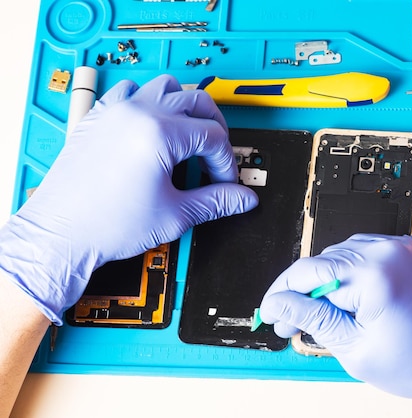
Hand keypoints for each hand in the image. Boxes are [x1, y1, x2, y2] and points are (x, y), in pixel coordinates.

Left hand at [0, 74, 257, 324]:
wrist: (61, 234)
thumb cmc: (107, 225)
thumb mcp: (175, 214)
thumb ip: (216, 201)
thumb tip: (243, 199)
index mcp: (159, 134)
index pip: (213, 136)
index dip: (226, 162)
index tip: (224, 182)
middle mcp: (138, 113)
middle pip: (196, 101)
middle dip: (215, 128)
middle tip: (216, 155)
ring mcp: (116, 111)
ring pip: (165, 86)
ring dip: (184, 106)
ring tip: (188, 135)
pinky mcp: (99, 117)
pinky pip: (130, 91)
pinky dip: (149, 102)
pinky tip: (152, 127)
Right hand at [260, 234, 411, 416]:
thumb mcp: (355, 348)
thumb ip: (312, 319)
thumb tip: (280, 304)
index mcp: (373, 275)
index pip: (307, 273)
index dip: (281, 294)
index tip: (271, 312)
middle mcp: (387, 251)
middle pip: (323, 261)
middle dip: (303, 291)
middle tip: (294, 322)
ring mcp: (400, 247)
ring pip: (342, 255)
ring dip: (327, 281)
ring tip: (324, 314)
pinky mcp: (409, 250)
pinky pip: (366, 252)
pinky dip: (351, 272)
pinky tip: (349, 297)